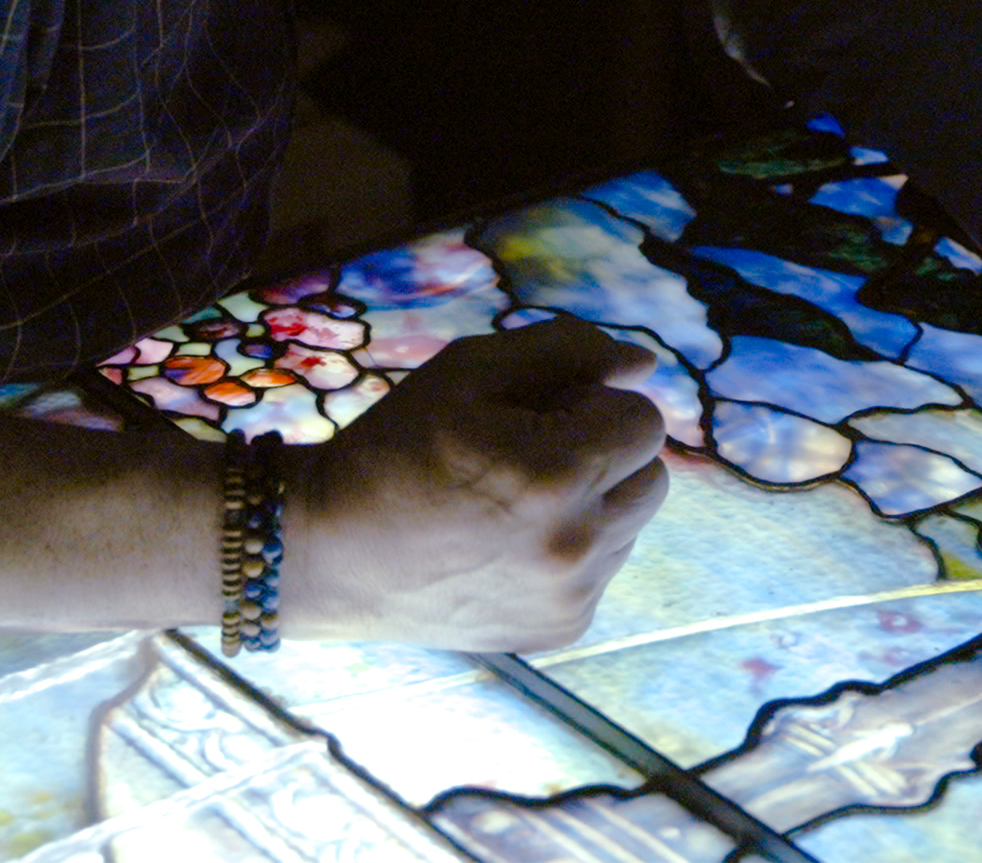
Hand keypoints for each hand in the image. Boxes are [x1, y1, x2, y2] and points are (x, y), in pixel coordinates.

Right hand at [288, 317, 672, 649]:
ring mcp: (569, 598)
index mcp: (552, 476)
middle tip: (529, 452)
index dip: (593, 404)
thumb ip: (565, 350)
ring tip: (512, 502)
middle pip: (653, 474)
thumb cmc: (398, 445)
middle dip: (604, 452)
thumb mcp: (469, 370)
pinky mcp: (560, 631)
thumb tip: (642, 364)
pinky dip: (572, 549)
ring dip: (594, 501)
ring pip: (632, 523)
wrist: (328, 552)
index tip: (536, 414)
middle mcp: (573, 547)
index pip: (643, 419)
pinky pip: (603, 569)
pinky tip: (507, 545)